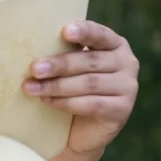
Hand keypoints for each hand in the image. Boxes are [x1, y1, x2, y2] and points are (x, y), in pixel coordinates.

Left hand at [23, 21, 138, 159]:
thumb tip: (33, 43)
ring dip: (57, 86)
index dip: (84, 31)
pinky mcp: (122, 110)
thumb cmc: (72, 88)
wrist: (82, 129)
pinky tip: (48, 101)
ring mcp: (128, 87)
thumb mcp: (70, 67)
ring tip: (32, 88)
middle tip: (34, 69)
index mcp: (114, 44)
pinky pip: (92, 104)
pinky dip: (67, 103)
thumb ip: (63, 52)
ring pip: (89, 83)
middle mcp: (127, 62)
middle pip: (90, 61)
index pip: (100, 34)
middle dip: (59, 65)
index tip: (65, 31)